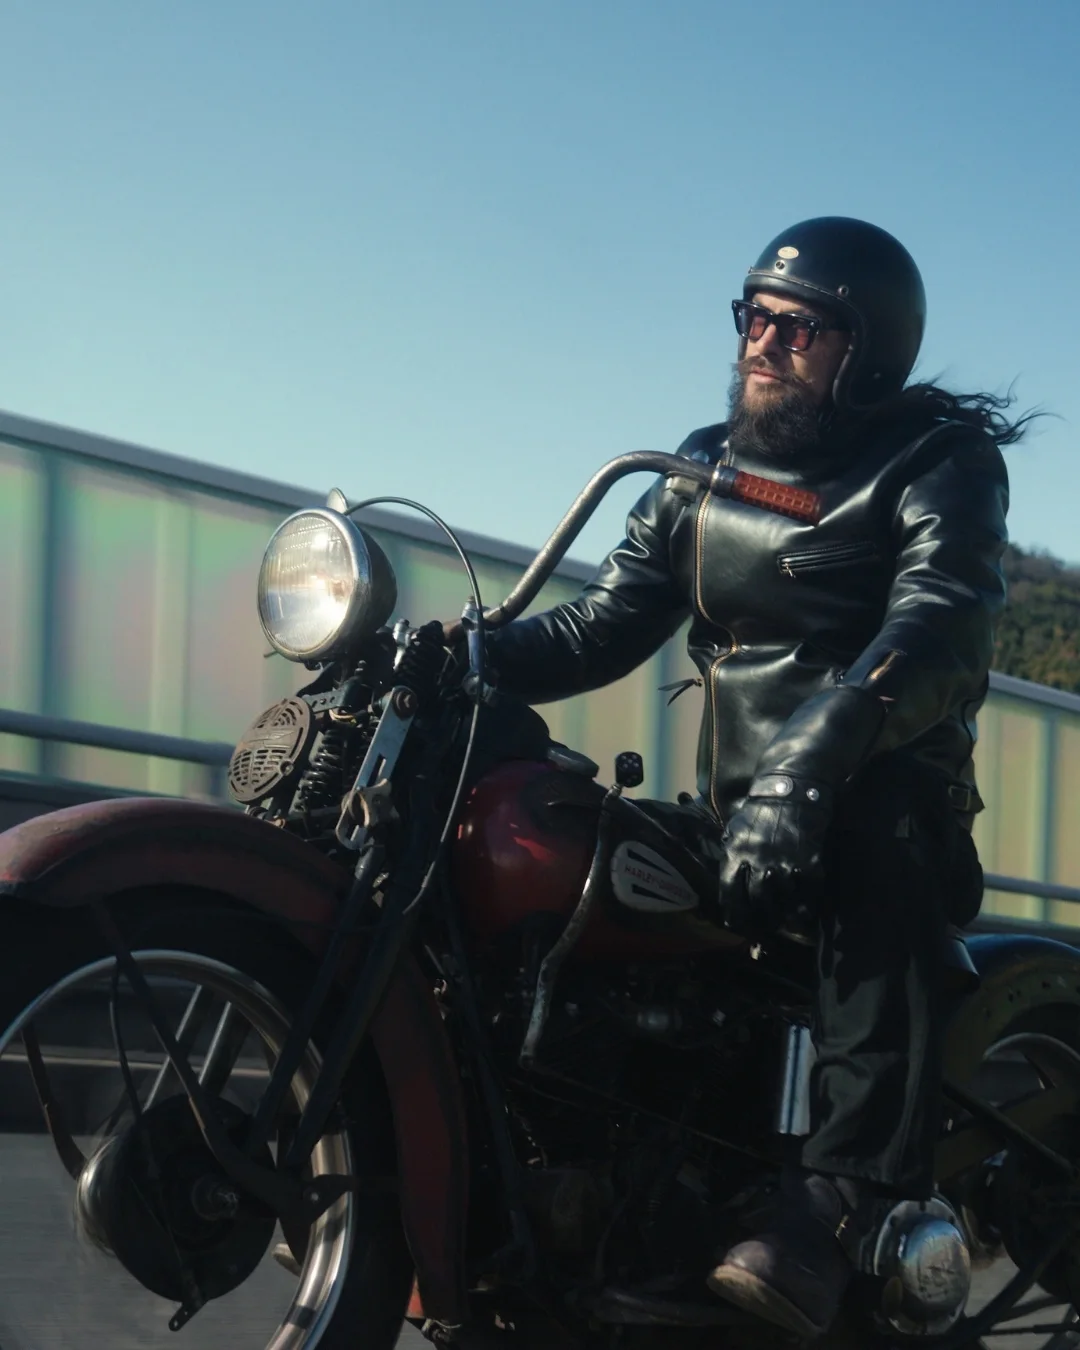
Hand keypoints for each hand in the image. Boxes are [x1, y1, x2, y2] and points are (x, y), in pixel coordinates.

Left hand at [718, 774, 832, 937]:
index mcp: (735, 854)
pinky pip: (808, 894)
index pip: (730, 896)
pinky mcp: (809, 863)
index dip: (734, 917)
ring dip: (783, 914)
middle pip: (757, 904)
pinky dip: (806, 906)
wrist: (791, 790)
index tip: (738, 926)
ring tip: (784, 919)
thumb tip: (728, 886)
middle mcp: (758, 862)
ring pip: (783, 902)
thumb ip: (731, 857)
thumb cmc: (759, 812)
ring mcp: (785, 863)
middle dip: (761, 921)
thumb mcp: (734, 831)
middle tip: (765, 926)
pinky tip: (804, 910)